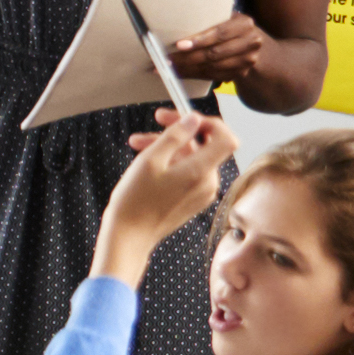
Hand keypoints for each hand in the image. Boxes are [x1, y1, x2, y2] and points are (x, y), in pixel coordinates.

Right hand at [91, 109, 228, 276]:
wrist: (128, 236)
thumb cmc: (134, 201)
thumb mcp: (150, 159)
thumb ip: (175, 135)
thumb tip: (193, 120)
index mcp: (200, 172)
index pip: (225, 137)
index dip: (209, 122)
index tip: (187, 118)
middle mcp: (207, 183)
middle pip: (203, 146)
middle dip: (178, 133)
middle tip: (155, 123)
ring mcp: (202, 193)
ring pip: (193, 158)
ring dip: (169, 147)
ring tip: (140, 145)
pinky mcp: (193, 200)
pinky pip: (189, 172)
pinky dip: (172, 163)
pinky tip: (148, 163)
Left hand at [159, 14, 272, 93]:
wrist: (251, 43)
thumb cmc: (230, 27)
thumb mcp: (225, 18)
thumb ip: (209, 22)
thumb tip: (175, 26)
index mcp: (245, 24)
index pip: (220, 33)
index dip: (200, 40)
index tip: (179, 45)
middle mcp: (251, 42)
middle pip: (214, 53)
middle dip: (187, 58)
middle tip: (166, 59)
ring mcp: (247, 61)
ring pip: (212, 68)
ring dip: (187, 69)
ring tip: (167, 68)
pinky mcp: (240, 74)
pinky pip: (212, 76)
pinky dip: (193, 75)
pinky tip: (179, 73)